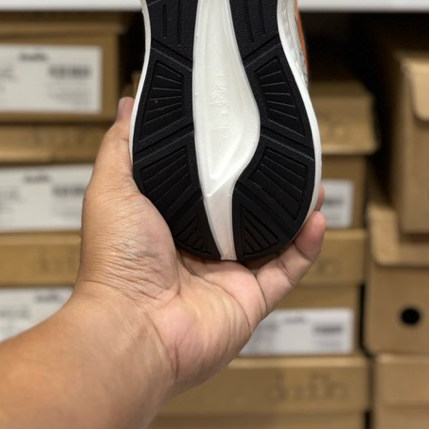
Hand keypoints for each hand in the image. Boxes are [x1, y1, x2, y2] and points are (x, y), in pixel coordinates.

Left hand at [75, 97, 325, 395]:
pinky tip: (317, 215)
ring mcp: (228, 276)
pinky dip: (307, 244)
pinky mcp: (252, 299)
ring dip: (295, 209)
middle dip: (266, 183)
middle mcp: (199, 249)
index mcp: (167, 223)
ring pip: (273, 237)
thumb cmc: (115, 261)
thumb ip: (123, 145)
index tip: (243, 128)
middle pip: (242, 210)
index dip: (223, 160)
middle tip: (286, 150)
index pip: (202, 186)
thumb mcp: (112, 188)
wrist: (133, 327)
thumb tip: (130, 101)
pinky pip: (288, 269)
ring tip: (312, 176)